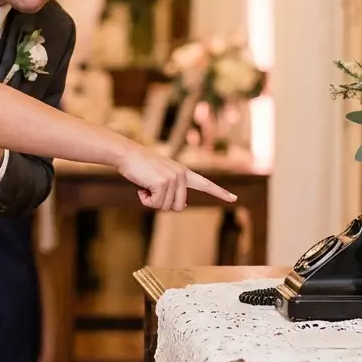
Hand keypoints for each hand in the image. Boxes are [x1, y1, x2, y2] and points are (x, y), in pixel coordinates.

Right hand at [117, 147, 237, 210]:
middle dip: (163, 204)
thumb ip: (174, 188)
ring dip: (151, 201)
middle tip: (151, 192)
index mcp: (184, 172)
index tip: (234, 198)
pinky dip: (145, 200)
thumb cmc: (141, 166)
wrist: (127, 154)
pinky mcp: (163, 183)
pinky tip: (141, 188)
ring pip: (165, 207)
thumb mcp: (161, 176)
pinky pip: (155, 204)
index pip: (206, 184)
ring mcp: (173, 179)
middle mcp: (182, 175)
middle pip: (179, 207)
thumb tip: (183, 206)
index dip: (220, 192)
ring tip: (145, 186)